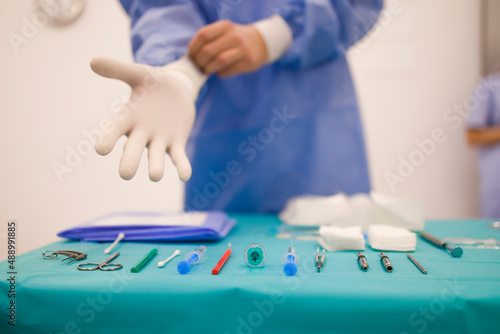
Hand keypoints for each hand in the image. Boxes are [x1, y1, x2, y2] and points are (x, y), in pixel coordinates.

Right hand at [90, 57, 194, 181]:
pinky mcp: (177, 143)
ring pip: (155, 157)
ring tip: (154, 176)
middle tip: (125, 174)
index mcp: (128, 117)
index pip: (114, 130)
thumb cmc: (153, 83)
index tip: (101, 148)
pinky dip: (182, 166)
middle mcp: (141, 133)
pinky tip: (185, 175)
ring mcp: (159, 140)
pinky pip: (179, 158)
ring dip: (155, 166)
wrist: (177, 90)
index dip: (108, 139)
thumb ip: (117, 69)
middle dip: (129, 161)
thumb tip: (92, 61)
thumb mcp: (138, 73)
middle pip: (133, 150)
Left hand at [188, 20, 267, 77]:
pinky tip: (220, 71)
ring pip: (218, 61)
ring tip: (206, 70)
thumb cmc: (236, 39)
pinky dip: (220, 73)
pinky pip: (227, 71)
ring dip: (208, 69)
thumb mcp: (224, 31)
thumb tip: (192, 56)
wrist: (261, 42)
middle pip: (208, 50)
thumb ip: (209, 39)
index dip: (193, 47)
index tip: (191, 55)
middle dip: (199, 61)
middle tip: (198, 66)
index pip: (203, 35)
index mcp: (225, 26)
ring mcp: (243, 49)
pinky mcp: (248, 62)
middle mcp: (234, 36)